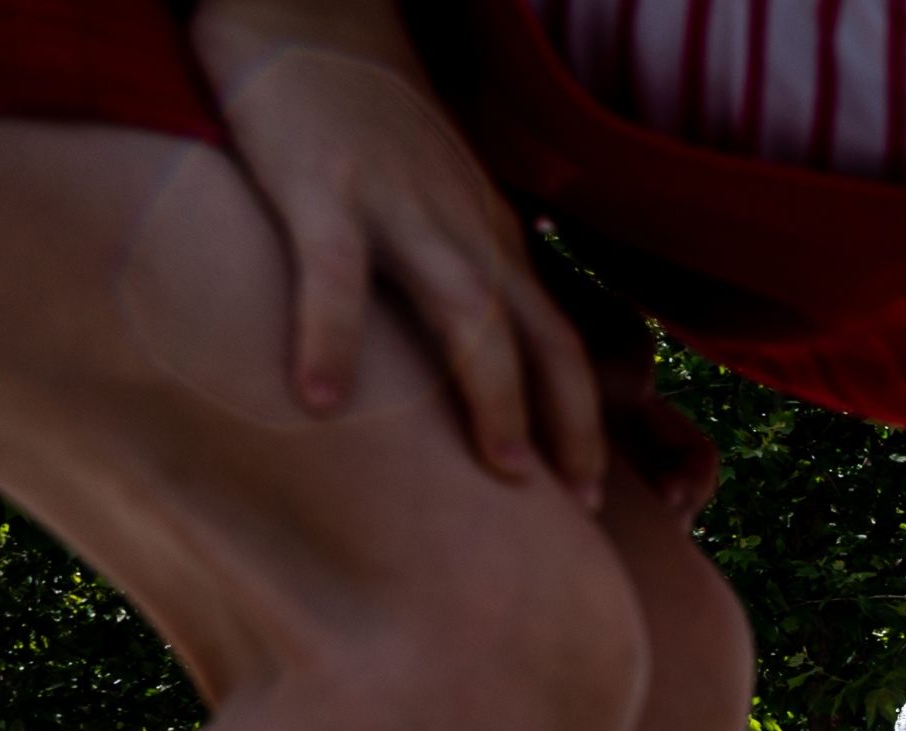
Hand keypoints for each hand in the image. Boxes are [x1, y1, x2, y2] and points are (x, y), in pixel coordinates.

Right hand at [190, 0, 605, 504]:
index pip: (561, 342)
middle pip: (541, 338)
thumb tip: (470, 364)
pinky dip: (331, 334)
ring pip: (469, 310)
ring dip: (492, 392)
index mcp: (492, 243)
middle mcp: (465, 232)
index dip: (586, 420)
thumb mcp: (435, 205)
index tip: (592, 496)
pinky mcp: (321, 188)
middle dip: (571, 424)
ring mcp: (399, 210)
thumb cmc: (372, 129)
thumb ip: (454, 273)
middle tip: (578, 507)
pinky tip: (319, 401)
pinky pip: (334, 270)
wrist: (314, 15)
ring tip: (504, 473)